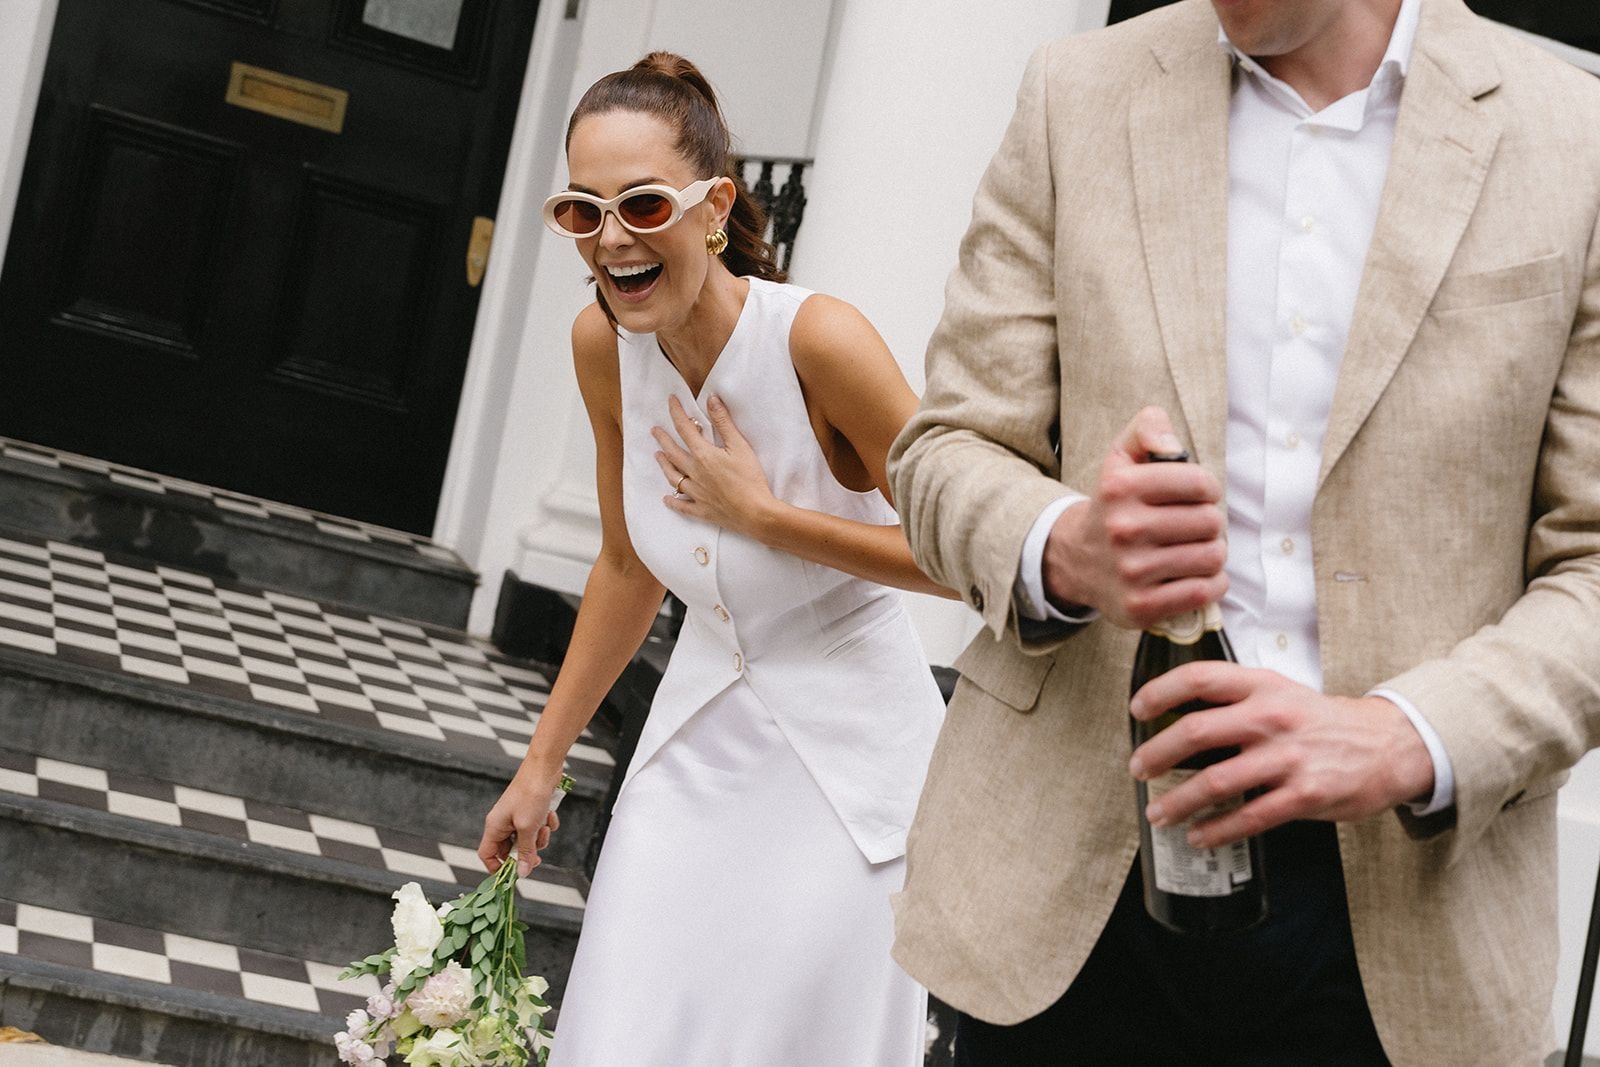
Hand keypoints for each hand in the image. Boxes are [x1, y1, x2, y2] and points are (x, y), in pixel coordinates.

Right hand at [478, 761, 563, 876]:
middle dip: (526, 851)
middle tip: (537, 854)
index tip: (514, 874)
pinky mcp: (530, 811)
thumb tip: (522, 873)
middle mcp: (503, 822)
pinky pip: (537, 828)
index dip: (498, 867)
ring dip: (539, 838)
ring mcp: (517, 817)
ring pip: (527, 840)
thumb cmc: (531, 793)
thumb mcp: (528, 828)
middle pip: (510, 850)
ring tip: (543, 827)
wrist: (545, 768)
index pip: (487, 854)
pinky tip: (549, 815)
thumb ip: (524, 851)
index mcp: (494, 826)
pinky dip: (545, 824)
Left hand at [652, 394, 778, 537]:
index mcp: (703, 455)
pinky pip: (682, 505)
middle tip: (655, 430)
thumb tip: (711, 399)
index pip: (684, 428)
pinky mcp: (702, 510)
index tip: (671, 401)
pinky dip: (673, 502)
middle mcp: (694, 473)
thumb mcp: (740, 446)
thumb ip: (724, 422)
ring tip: (658, 456)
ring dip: (664, 465)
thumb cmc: (750, 479)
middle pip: (673, 452)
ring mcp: (696, 493)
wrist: (755, 513)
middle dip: (663, 439)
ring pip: (673, 477)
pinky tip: (666, 499)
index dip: (676, 412)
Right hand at [1042, 406, 1226, 628]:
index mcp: (1120, 487)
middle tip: (1193, 527)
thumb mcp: (1121, 457)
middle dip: (1210, 523)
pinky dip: (1210, 584)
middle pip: (1211, 522)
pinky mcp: (1140, 605)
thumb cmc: (1115, 506)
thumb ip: (1148, 429)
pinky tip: (1194, 576)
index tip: (1196, 496)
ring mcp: (1131, 571)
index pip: (1200, 483)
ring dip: (1212, 554)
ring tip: (1194, 550)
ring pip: (1212, 557)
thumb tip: (1173, 446)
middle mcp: (1123, 528)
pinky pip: (1202, 592)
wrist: (1076, 560)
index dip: (1207, 489)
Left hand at [1128, 662, 1435, 846]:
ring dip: (1178, 800)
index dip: (1161, 691)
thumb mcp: (1281, 692)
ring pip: (1216, 781)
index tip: (1137, 709)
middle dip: (1156, 753)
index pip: (1200, 678)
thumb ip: (1236, 698)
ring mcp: (1288, 757)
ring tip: (1157, 812)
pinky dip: (1216, 830)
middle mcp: (1272, 717)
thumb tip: (1177, 715)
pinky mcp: (1304, 795)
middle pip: (1196, 731)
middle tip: (1137, 769)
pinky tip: (1198, 836)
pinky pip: (1249, 817)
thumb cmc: (1321, 721)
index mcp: (1262, 686)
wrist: (1388, 745)